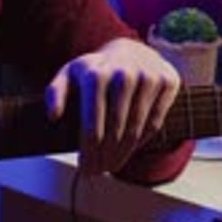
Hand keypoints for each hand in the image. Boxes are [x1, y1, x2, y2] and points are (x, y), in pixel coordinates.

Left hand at [45, 37, 179, 174]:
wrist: (131, 49)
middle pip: (114, 133)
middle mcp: (123, 75)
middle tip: (98, 172)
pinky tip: (131, 149)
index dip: (88, 154)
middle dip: (104, 158)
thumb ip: (55, 92)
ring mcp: (148, 77)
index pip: (92, 128)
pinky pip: (155, 123)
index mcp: (96, 75)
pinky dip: (142, 142)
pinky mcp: (167, 81)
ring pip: (135, 131)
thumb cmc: (96, 70)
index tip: (84, 169)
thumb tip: (54, 116)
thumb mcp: (70, 74)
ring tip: (112, 166)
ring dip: (123, 155)